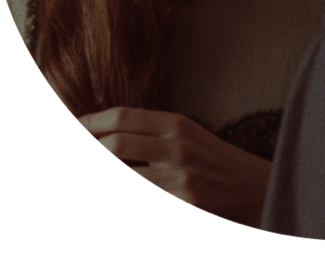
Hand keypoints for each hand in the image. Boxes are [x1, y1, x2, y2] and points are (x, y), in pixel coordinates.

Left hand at [80, 107, 270, 226]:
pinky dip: (125, 192)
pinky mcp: (183, 207)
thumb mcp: (187, 136)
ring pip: (121, 177)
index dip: (88, 124)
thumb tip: (102, 136)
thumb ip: (150, 134)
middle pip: (114, 145)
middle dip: (84, 151)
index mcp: (177, 124)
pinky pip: (140, 200)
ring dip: (100, 173)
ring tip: (93, 168)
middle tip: (69, 149)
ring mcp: (179, 179)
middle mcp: (177, 147)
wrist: (256, 189)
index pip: (121, 118)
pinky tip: (126, 188)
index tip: (69, 130)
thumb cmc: (215, 162)